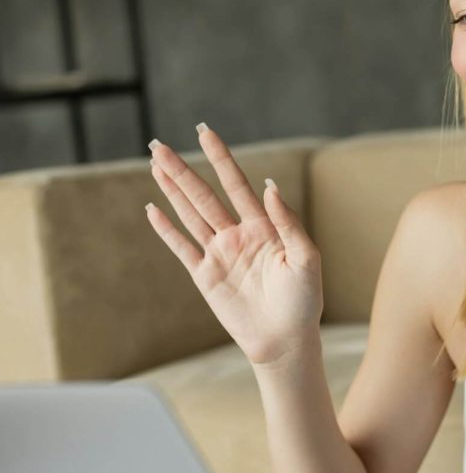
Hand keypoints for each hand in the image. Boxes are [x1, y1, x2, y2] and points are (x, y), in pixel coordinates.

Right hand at [145, 124, 323, 366]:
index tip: (205, 132)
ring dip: (172, 191)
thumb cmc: (303, 300)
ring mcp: (220, 254)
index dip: (220, 158)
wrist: (286, 340)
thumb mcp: (305, 258)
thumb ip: (288, 222)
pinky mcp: (206, 276)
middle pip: (204, 195)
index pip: (236, 184)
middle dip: (183, 170)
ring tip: (154, 165)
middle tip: (159, 145)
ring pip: (190, 215)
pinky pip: (182, 248)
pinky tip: (153, 209)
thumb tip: (269, 187)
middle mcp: (238, 235)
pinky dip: (167, 230)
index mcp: (263, 227)